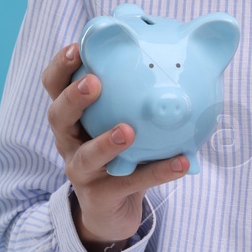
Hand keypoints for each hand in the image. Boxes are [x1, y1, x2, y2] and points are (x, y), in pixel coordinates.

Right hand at [42, 40, 189, 249]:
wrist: (113, 208)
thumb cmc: (121, 150)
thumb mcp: (124, 116)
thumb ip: (142, 88)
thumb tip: (196, 43)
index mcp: (72, 115)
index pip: (55, 85)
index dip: (61, 66)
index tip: (79, 47)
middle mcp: (69, 141)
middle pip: (58, 116)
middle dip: (73, 97)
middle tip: (94, 82)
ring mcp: (82, 171)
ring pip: (87, 156)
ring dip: (106, 141)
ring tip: (128, 131)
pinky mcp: (101, 196)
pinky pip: (130, 183)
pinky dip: (157, 172)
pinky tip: (182, 162)